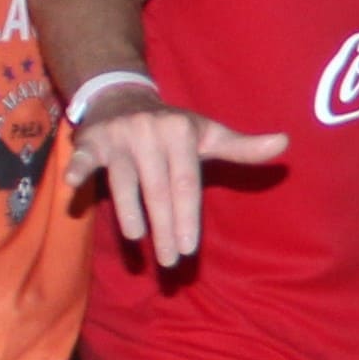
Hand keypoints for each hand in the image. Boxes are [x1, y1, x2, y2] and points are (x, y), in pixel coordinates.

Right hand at [65, 87, 289, 264]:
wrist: (123, 97)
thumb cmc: (174, 127)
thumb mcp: (209, 134)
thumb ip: (242, 147)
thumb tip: (284, 143)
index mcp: (181, 133)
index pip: (186, 184)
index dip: (188, 218)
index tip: (189, 250)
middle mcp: (150, 133)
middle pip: (158, 190)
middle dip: (164, 229)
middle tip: (169, 262)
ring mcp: (119, 136)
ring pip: (124, 182)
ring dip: (129, 213)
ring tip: (137, 241)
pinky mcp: (91, 140)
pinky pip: (84, 158)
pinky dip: (77, 169)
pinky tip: (73, 186)